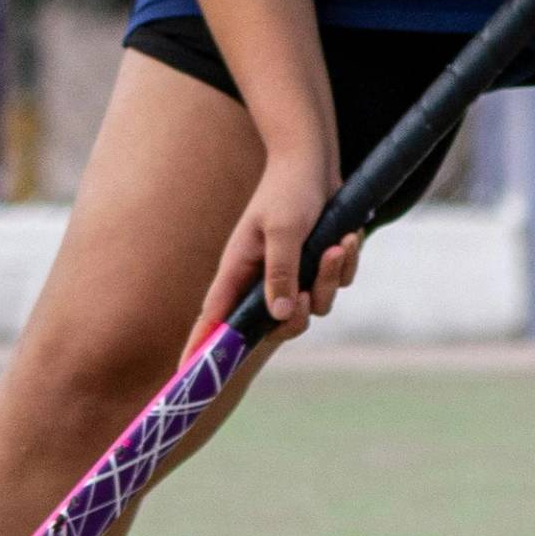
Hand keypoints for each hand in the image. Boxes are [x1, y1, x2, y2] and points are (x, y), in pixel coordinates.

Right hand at [194, 148, 361, 346]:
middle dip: (300, 313)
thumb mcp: (284, 230)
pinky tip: (347, 238)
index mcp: (238, 269)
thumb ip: (280, 273)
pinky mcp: (313, 264)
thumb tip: (278, 315)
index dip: (201, 346)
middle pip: (276, 324)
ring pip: (313, 305)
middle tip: (309, 293)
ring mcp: (288, 272)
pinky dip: (345, 266)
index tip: (187, 374)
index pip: (213, 317)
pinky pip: (334, 285)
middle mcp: (260, 276)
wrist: (315, 161)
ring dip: (330, 279)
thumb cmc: (290, 189)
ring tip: (338, 246)